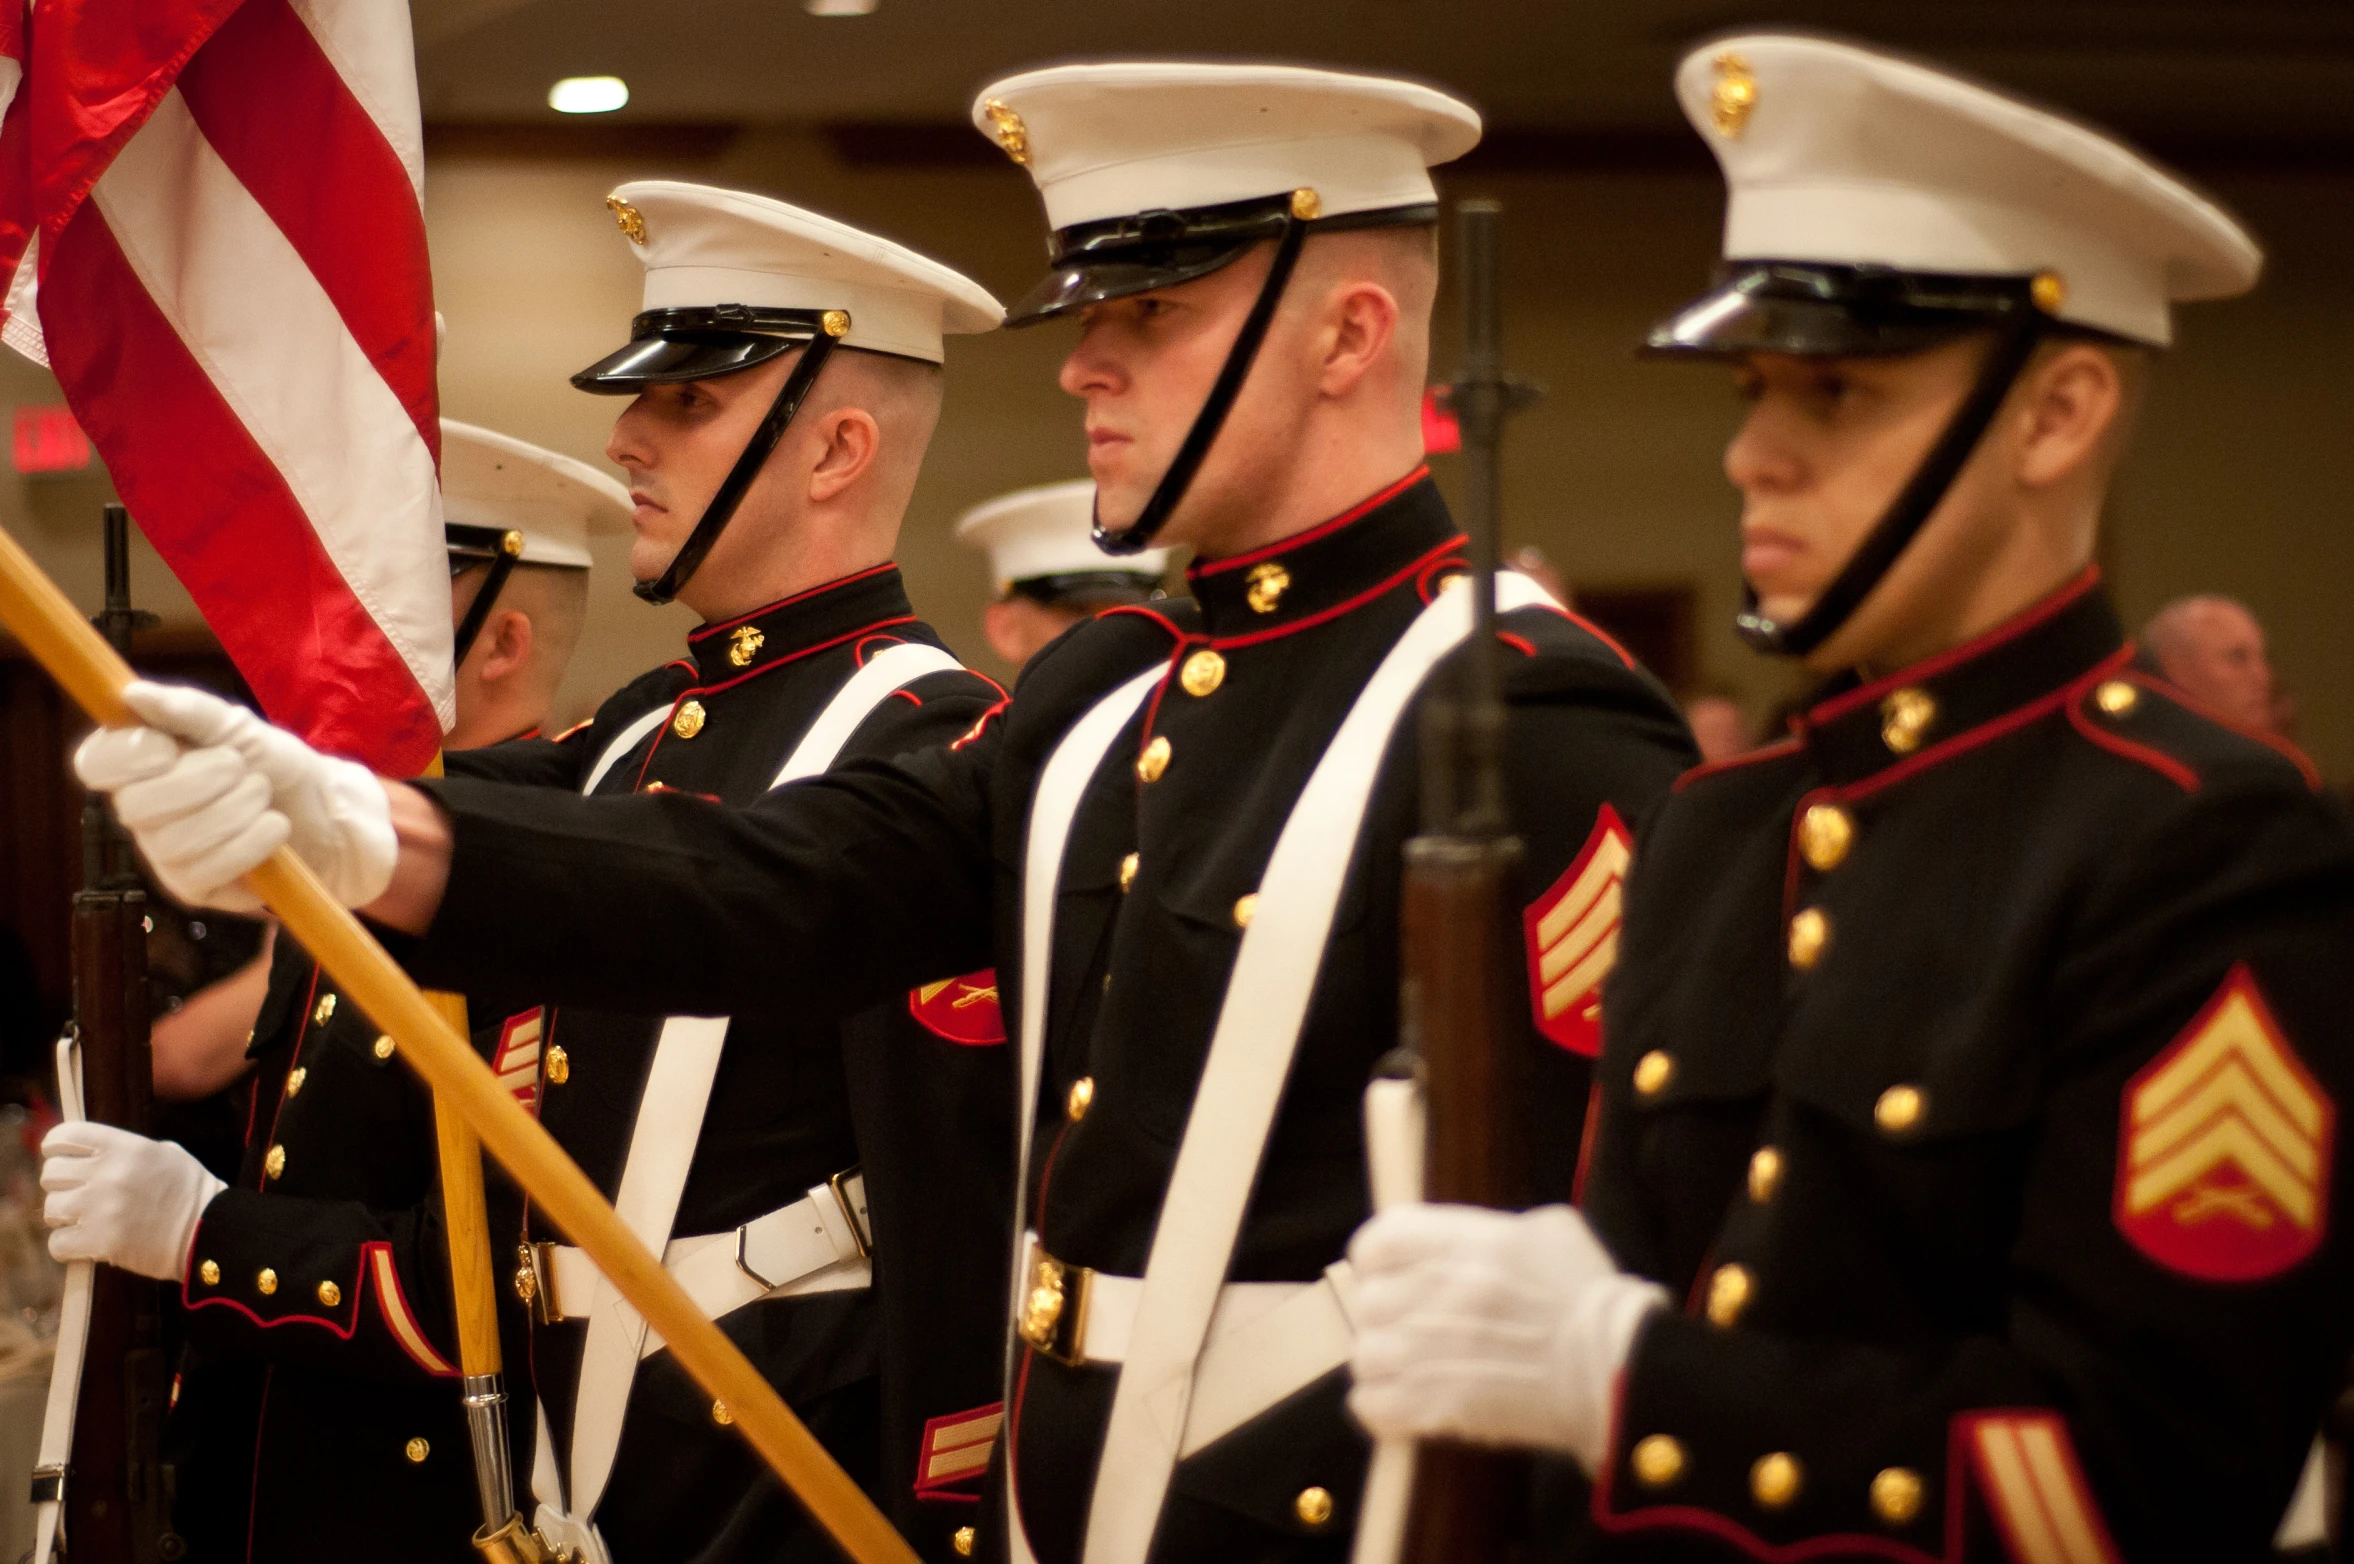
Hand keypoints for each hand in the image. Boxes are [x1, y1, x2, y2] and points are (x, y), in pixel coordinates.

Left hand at [41, 1121, 226, 1281]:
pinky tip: (86, 1244)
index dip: (56, 1146)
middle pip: (51, 1173)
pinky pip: (57, 1243)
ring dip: (64, 1217)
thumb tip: (88, 1152)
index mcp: (125, 1147)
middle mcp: (108, 1173)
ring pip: (51, 1209)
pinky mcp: (99, 1242)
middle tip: (78, 1193)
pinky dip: (67, 1247)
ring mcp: (101, 1208)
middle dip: (61, 1185)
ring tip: (85, 1221)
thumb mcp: (165, 1154)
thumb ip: (125, 1150)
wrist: (209, 1231)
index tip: (61, 1156)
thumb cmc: (189, 1191)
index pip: (65, 1135)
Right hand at [74, 681, 395, 910]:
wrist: (325, 812)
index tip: (169, 748)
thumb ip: (190, 710)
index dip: (127, 757)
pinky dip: (250, 844)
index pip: (94, 764)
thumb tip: (134, 693)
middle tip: (241, 768)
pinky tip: (273, 830)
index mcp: (139, 764)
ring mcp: (163, 853)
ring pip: (176, 841)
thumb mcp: (239, 727)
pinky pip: (205, 871)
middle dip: (202, 781)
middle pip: (134, 806)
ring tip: (262, 797)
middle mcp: (140, 811)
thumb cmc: (273, 765)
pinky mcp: (193, 888)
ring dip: (236, 811)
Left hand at [1347, 1202, 1665, 1473]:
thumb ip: (1496, 1228)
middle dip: (1384, 1314)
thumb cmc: (1591, 1295)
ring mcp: (1431, 1353)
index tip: (1387, 1271)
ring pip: (1364, 1355)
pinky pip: (1371, 1406)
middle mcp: (1436, 1293)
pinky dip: (1381, 1406)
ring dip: (1382, 1362)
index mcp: (1461, 1244)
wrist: (1618, 1368)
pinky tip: (1404, 1404)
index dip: (1377, 1258)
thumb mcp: (1550, 1231)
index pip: (1377, 1240)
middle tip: (1408, 1325)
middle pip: (1367, 1300)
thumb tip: (1472, 1240)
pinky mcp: (1438, 1408)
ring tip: (1407, 1368)